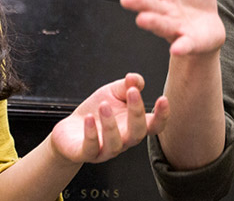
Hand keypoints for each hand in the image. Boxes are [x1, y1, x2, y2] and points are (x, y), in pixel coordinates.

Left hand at [49, 73, 167, 163]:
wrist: (70, 129)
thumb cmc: (97, 111)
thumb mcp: (113, 92)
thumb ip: (127, 85)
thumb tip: (135, 78)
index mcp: (134, 126)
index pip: (155, 126)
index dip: (162, 116)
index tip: (163, 99)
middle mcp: (124, 140)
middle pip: (137, 133)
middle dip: (137, 113)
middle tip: (133, 92)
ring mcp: (106, 149)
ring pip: (115, 143)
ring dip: (111, 124)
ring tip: (104, 105)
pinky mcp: (87, 153)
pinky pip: (91, 148)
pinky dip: (91, 133)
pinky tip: (89, 118)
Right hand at [120, 0, 225, 56]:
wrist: (209, 22)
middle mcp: (166, 10)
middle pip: (151, 5)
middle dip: (140, 2)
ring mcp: (176, 27)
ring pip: (163, 24)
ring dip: (153, 22)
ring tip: (142, 20)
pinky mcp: (190, 41)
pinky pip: (184, 44)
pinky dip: (181, 46)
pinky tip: (177, 48)